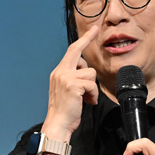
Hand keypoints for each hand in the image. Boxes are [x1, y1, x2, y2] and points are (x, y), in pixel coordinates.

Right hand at [44, 21, 101, 139]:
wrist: (58, 124)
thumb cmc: (65, 111)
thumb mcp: (68, 91)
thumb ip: (75, 78)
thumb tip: (86, 71)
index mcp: (58, 73)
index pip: (71, 52)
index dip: (83, 40)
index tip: (92, 30)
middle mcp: (60, 72)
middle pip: (77, 51)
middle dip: (87, 39)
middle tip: (96, 30)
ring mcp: (65, 78)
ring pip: (90, 73)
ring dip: (92, 87)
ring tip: (87, 98)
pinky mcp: (73, 85)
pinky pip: (92, 84)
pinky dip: (93, 95)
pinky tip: (88, 102)